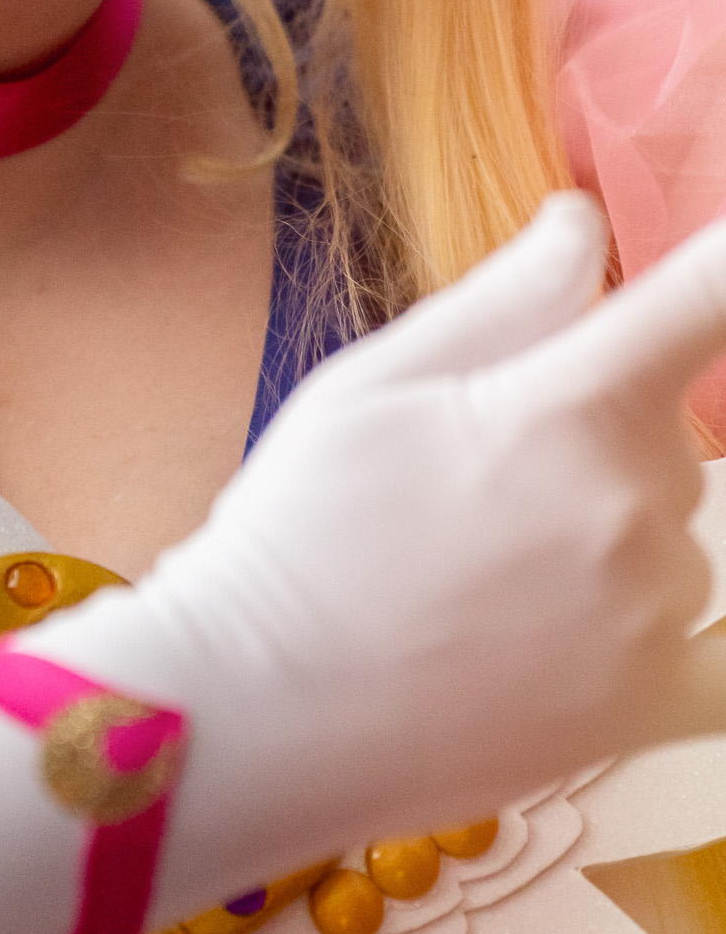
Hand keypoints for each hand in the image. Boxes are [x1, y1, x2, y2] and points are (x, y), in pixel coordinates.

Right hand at [24, 194, 725, 917]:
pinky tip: (614, 613)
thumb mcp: (371, 383)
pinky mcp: (652, 710)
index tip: (724, 256)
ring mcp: (656, 617)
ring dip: (616, 533)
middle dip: (597, 428)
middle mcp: (635, 508)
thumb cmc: (295, 530)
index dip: (724, 264)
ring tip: (481, 577)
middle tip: (470, 475)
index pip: (706, 298)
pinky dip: (694, 632)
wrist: (255, 710)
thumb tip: (586, 223)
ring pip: (675, 532)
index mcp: (568, 406)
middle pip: (665, 430)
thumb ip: (501, 298)